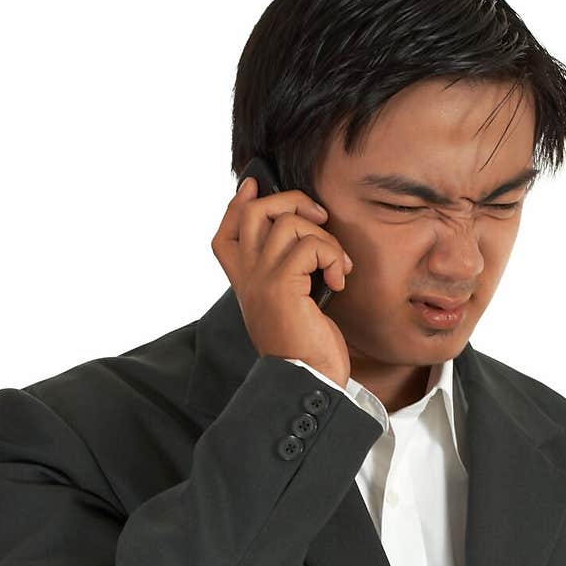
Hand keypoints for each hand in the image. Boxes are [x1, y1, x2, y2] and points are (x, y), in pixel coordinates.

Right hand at [211, 176, 353, 386]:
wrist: (307, 380)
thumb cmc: (305, 346)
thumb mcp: (290, 303)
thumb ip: (287, 272)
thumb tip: (303, 236)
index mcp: (245, 282)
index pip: (226, 232)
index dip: (238, 203)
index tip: (255, 185)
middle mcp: (247, 277)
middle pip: (256, 211)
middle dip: (292, 201)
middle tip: (319, 218)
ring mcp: (261, 278)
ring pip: (288, 222)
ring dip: (325, 238)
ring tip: (337, 265)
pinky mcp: (282, 284)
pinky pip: (310, 245)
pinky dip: (333, 257)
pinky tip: (338, 281)